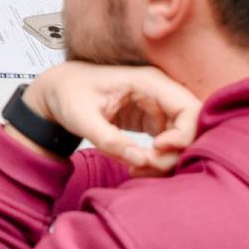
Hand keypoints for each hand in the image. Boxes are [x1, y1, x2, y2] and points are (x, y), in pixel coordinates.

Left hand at [22, 63, 202, 174]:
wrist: (56, 91)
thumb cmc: (67, 94)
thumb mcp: (80, 117)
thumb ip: (109, 139)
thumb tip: (141, 160)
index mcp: (148, 81)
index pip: (190, 107)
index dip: (183, 135)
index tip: (155, 150)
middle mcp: (159, 92)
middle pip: (191, 127)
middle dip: (174, 153)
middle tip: (144, 165)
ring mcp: (159, 107)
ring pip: (181, 139)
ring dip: (165, 160)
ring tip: (136, 167)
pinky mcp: (154, 121)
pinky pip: (169, 144)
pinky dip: (158, 159)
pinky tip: (136, 165)